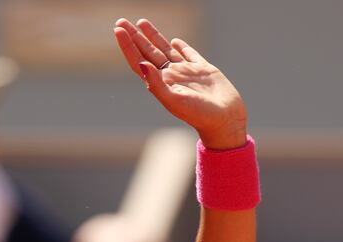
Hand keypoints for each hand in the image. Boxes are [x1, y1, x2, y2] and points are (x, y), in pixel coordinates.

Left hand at [114, 18, 246, 149]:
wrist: (224, 119)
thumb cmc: (198, 114)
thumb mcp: (173, 100)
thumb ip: (156, 84)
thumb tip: (142, 64)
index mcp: (161, 83)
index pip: (139, 61)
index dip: (127, 46)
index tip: (118, 30)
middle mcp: (171, 76)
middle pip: (148, 52)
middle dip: (135, 37)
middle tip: (121, 21)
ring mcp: (186, 72)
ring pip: (165, 49)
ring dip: (153, 36)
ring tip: (141, 22)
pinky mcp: (203, 69)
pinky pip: (189, 54)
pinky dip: (181, 46)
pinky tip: (174, 41)